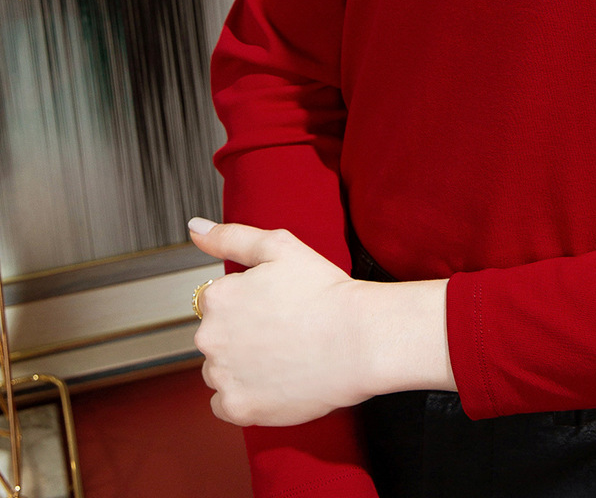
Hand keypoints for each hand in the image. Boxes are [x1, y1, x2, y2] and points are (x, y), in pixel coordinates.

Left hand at [187, 218, 452, 426]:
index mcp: (217, 298)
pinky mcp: (238, 408)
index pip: (216, 302)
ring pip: (220, 370)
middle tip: (284, 328)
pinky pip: (226, 404)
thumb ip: (231, 237)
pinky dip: (246, 396)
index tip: (275, 305)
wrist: (358, 339)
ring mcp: (222, 376)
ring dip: (242, 365)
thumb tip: (195, 228)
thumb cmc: (324, 291)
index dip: (249, 301)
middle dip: (241, 333)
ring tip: (284, 354)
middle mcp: (210, 338)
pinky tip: (275, 380)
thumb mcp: (280, 247)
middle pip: (216, 337)